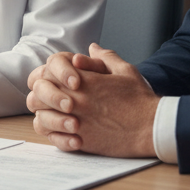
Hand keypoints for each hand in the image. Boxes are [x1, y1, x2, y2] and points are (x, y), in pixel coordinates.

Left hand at [27, 44, 157, 157]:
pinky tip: (64, 131)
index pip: (47, 72)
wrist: (151, 127)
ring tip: (55, 115)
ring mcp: (76, 121)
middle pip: (38, 95)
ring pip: (41, 118)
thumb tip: (92, 47)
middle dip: (40, 94)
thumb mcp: (124, 70)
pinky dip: (54, 135)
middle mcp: (75, 100)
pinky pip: (54, 139)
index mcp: (83, 81)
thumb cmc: (139, 98)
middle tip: (49, 97)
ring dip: (44, 115)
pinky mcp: (81, 141)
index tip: (56, 79)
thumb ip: (104, 57)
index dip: (47, 75)